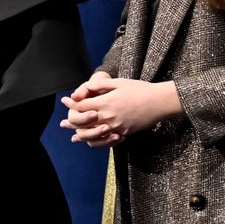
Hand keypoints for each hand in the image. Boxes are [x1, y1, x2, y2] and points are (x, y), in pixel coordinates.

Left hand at [61, 78, 182, 146]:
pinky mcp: (124, 133)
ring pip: (93, 134)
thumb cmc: (139, 89)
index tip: (65, 101)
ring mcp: (116, 127)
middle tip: (64, 121)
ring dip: (82, 134)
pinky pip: (106, 139)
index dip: (71, 104)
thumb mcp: (118, 82)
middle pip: (83, 122)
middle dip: (72, 121)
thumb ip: (99, 86)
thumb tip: (84, 89)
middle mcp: (108, 116)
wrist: (159, 102)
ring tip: (74, 135)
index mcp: (106, 102)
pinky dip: (97, 140)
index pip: (81, 106)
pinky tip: (92, 140)